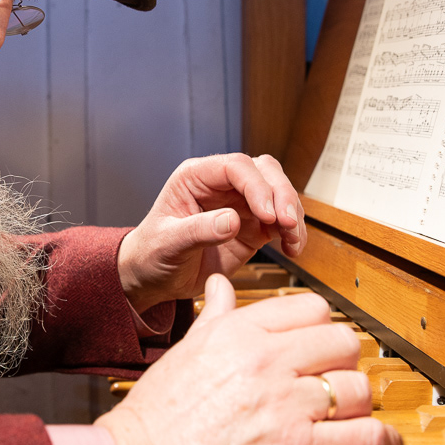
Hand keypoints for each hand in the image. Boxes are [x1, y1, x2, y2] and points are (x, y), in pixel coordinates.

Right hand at [94, 275, 401, 444]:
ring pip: (360, 389)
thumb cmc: (149, 426)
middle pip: (345, 343)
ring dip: (357, 410)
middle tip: (331, 392)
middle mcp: (266, 360)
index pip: (312, 309)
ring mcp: (285, 405)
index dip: (319, 335)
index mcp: (237, 331)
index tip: (316, 357)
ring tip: (344, 426)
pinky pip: (367, 439)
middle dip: (343, 368)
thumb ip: (213, 318)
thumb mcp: (181, 355)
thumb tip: (219, 285)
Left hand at [117, 153, 305, 313]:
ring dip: (292, 214)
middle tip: (286, 223)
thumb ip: (197, 231)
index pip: (235, 167)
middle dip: (282, 194)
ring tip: (293, 240)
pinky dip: (293, 232)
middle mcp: (221, 186)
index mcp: (195, 178)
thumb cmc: (152, 253)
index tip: (267, 214)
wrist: (154, 277)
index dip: (256, 185)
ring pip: (278, 193)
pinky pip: (281, 222)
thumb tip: (232, 221)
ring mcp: (240, 205)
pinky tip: (292, 248)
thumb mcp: (167, 244)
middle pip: (264, 172)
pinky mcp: (253, 227)